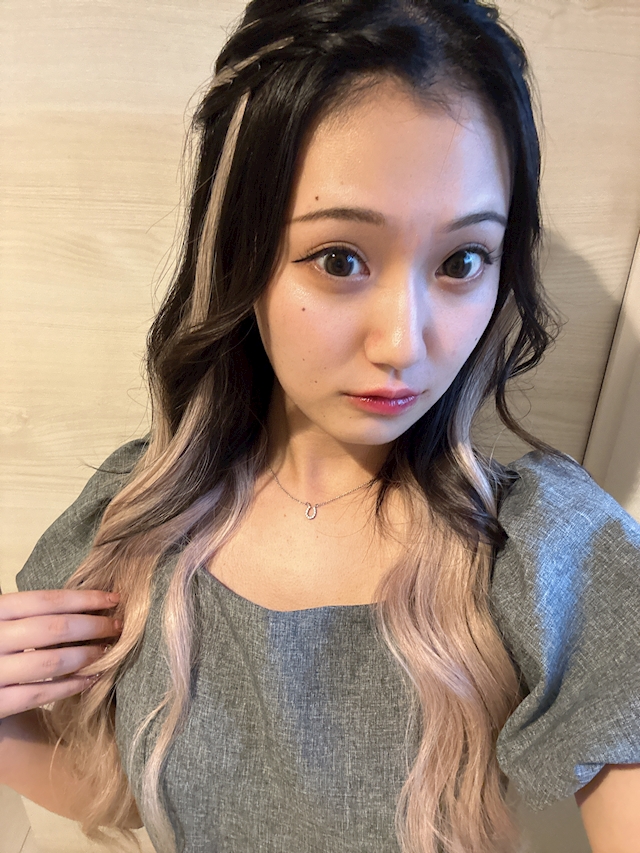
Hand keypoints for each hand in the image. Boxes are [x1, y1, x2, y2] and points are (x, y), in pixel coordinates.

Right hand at [0, 589, 121, 718]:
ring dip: (87, 655)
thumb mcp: (2, 621)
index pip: (45, 600)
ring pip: (50, 662)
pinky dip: (71, 685)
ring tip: (108, 650)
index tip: (113, 598)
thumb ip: (25, 611)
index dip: (84, 598)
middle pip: (53, 629)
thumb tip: (82, 601)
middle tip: (118, 626)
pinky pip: (40, 694)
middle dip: (92, 626)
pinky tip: (92, 678)